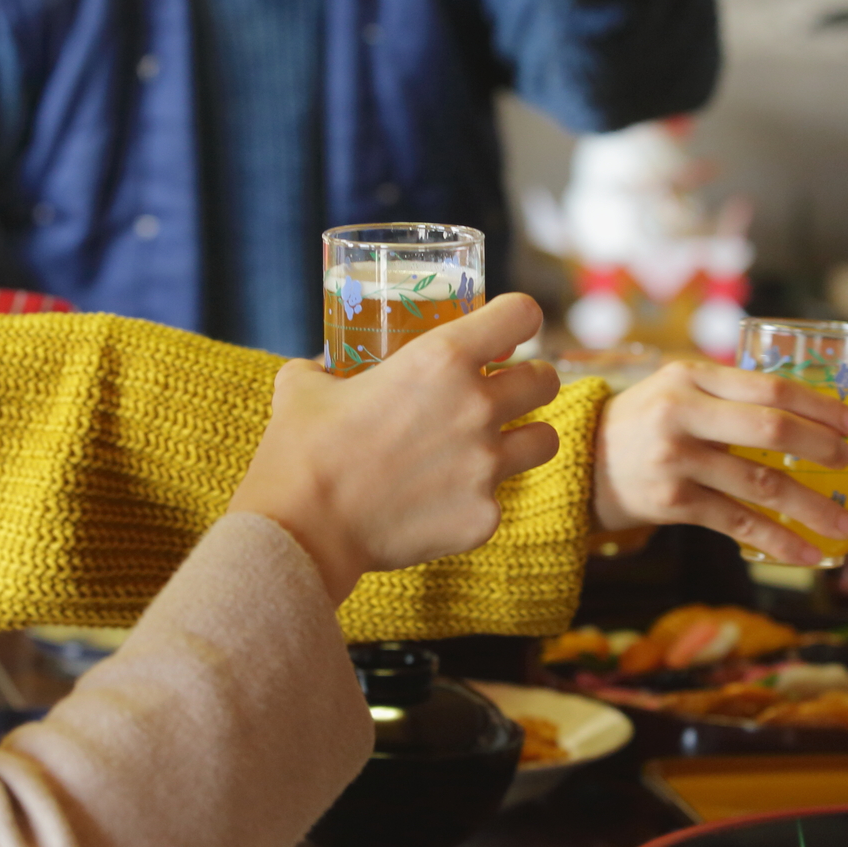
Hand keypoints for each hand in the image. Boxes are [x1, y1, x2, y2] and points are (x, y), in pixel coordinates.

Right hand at [229, 295, 561, 605]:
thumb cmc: (301, 451)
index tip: (507, 331)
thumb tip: (320, 367)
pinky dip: (478, 497)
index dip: (518, 318)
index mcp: (441, 359)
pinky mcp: (485, 517)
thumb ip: (325, 367)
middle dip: (529, 381)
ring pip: (545, 441)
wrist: (303, 532)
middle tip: (504, 392)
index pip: (521, 314)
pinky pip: (500, 498)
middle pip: (546, 381)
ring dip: (524, 438)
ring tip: (493, 446)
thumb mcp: (304, 386)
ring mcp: (487, 466)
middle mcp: (477, 407)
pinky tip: (443, 502)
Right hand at [594, 361, 847, 565]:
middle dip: (821, 448)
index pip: (769, 387)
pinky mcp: (672, 501)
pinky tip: (807, 554)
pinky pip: (737, 523)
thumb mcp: (680, 389)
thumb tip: (812, 418)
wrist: (582, 461)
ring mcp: (676, 459)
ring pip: (760, 483)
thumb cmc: (647, 422)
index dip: (818, 406)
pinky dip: (778, 541)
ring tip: (846, 525)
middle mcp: (681, 413)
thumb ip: (731, 394)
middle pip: (769, 428)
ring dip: (810, 507)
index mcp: (691, 376)